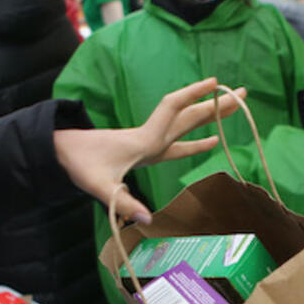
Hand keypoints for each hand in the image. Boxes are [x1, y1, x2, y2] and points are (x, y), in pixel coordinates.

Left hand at [53, 77, 245, 223]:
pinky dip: (196, 141)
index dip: (195, 95)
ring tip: (232, 108)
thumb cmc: (79, 165)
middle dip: (216, 105)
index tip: (216, 84)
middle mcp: (151, 137)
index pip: (174, 110)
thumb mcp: (100, 186)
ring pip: (186, 126)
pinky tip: (211, 141)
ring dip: (209, 118)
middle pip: (189, 116)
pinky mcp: (146, 151)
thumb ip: (124, 203)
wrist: (61, 152)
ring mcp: (150, 143)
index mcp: (144, 140)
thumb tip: (147, 219)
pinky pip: (178, 143)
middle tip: (242, 93)